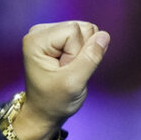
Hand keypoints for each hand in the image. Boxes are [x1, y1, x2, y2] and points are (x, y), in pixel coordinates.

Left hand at [18, 21, 110, 139]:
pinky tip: (69, 65)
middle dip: (81, 52)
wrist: (44, 111)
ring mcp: (49, 33)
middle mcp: (40, 32)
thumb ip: (90, 58)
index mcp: (36, 40)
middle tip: (65, 71)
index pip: (75, 31)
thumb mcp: (74, 83)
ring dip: (82, 53)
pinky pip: (86, 36)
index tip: (63, 71)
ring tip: (66, 70)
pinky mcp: (59, 38)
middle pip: (82, 28)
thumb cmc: (53, 101)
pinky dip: (82, 53)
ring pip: (87, 31)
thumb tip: (104, 35)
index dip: (76, 53)